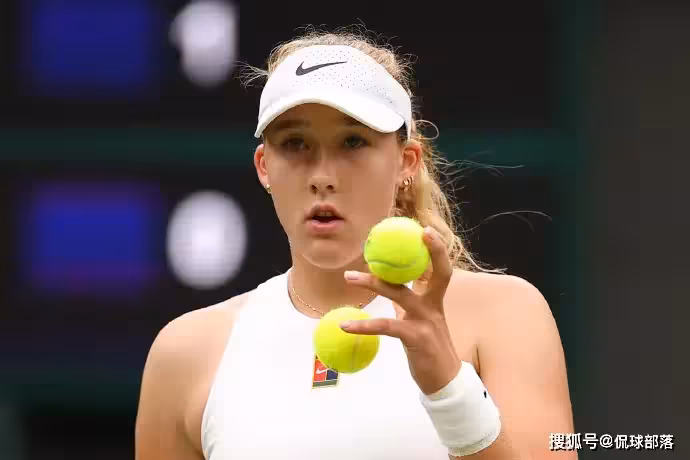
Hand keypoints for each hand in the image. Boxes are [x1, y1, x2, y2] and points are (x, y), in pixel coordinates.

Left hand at [342, 226, 461, 394]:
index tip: (424, 231)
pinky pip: (387, 326)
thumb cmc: (430, 350)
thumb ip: (409, 303)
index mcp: (434, 300)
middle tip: (376, 245)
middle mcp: (432, 306)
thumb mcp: (421, 322)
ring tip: (348, 277)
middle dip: (403, 255)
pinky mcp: (416, 339)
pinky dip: (364, 325)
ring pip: (397, 293)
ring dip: (371, 283)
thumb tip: (391, 288)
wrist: (445, 382)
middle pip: (420, 272)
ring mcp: (426, 322)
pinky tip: (346, 325)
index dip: (435, 249)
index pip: (439, 268)